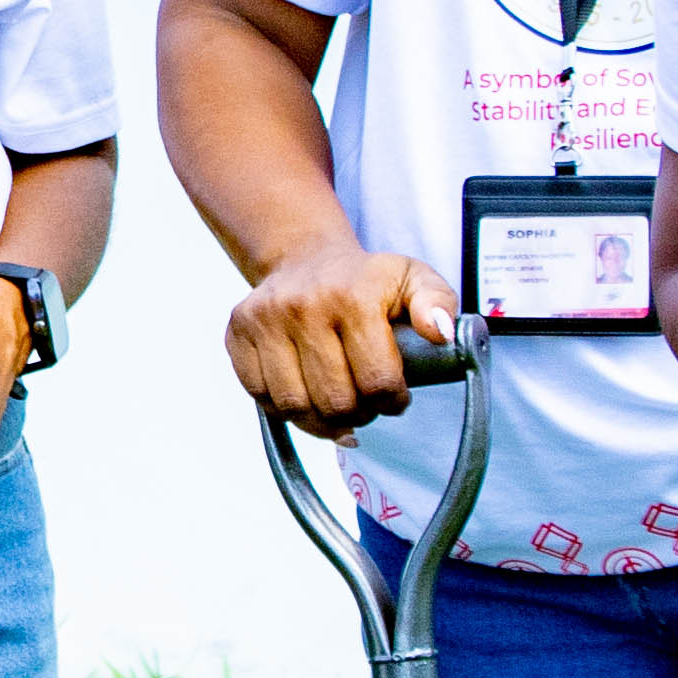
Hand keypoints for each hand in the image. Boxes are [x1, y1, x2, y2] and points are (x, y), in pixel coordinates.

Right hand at [227, 241, 446, 436]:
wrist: (305, 257)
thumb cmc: (364, 279)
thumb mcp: (413, 279)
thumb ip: (437, 304)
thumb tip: (440, 333)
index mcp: (352, 296)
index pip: (377, 380)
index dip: (393, 401)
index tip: (395, 395)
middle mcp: (302, 306)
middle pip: (335, 401)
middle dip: (360, 413)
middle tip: (367, 403)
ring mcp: (264, 321)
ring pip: (295, 408)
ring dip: (322, 420)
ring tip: (339, 406)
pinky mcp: (237, 334)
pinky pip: (262, 400)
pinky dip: (288, 411)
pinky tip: (307, 399)